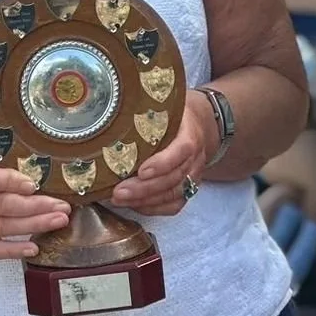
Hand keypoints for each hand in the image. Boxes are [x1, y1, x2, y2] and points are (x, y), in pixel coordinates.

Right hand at [0, 146, 70, 260]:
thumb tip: (36, 154)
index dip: (10, 183)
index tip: (34, 184)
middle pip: (1, 206)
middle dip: (35, 207)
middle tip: (61, 206)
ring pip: (2, 227)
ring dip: (33, 225)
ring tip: (59, 221)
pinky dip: (12, 251)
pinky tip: (34, 248)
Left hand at [110, 90, 213, 215]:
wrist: (201, 124)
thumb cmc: (174, 114)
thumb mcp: (165, 106)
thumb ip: (146, 109)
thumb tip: (114, 110)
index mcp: (190, 134)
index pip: (181, 151)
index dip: (163, 163)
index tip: (141, 171)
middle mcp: (195, 158)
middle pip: (173, 178)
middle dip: (144, 189)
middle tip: (117, 192)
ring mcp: (193, 175)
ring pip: (173, 195)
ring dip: (145, 201)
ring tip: (118, 200)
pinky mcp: (189, 188)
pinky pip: (175, 205)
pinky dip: (154, 209)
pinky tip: (134, 205)